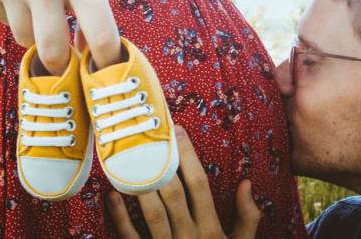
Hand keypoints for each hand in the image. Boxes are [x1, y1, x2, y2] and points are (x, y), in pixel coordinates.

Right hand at [0, 0, 119, 74]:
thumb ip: (93, 5)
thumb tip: (86, 52)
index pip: (100, 37)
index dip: (105, 60)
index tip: (107, 70)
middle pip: (53, 53)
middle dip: (61, 61)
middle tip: (65, 53)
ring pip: (25, 38)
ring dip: (36, 28)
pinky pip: (4, 19)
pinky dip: (14, 10)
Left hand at [107, 127, 259, 238]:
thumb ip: (247, 218)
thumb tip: (247, 183)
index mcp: (211, 231)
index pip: (199, 185)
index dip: (188, 157)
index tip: (178, 132)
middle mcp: (189, 237)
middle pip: (174, 193)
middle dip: (162, 162)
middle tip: (150, 135)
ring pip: (151, 213)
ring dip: (141, 185)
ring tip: (131, 158)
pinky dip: (120, 217)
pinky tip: (112, 195)